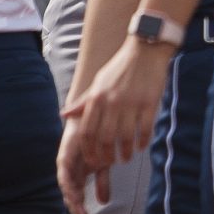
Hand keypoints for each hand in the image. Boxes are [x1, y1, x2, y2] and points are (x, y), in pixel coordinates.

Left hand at [62, 39, 171, 213]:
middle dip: (106, 156)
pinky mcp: (149, 102)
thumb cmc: (119, 67)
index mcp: (97, 98)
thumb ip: (82, 102)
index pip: (87, 131)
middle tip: (110, 163)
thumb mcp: (98, 83)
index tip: (93, 161)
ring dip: (125, 152)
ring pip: (125, 137)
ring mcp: (131, 102)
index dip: (89, 150)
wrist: (145, 50)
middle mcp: (112, 101)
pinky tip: (141, 147)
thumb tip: (64, 115)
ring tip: (126, 158)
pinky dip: (142, 142)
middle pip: (105, 138)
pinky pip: (145, 129)